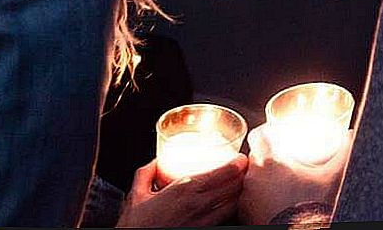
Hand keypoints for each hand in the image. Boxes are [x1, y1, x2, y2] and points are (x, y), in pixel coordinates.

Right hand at [116, 154, 247, 226]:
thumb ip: (146, 173)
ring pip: (234, 205)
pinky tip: (230, 207)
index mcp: (184, 189)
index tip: (242, 158)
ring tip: (241, 186)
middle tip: (246, 169)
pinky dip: (231, 211)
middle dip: (244, 176)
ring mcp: (204, 222)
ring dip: (240, 194)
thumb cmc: (136, 225)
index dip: (237, 164)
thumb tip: (155, 162)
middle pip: (234, 187)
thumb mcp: (136, 194)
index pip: (223, 173)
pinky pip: (225, 220)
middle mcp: (199, 205)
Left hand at [238, 125, 352, 226]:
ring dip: (260, 179)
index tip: (275, 137)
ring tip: (277, 183)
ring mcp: (247, 198)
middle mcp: (253, 177)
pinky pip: (246, 201)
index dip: (266, 134)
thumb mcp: (333, 177)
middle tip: (282, 162)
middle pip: (254, 158)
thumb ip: (344, 153)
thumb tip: (352, 135)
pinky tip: (269, 201)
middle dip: (266, 158)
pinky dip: (256, 199)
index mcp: (269, 162)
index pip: (258, 136)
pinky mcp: (245, 215)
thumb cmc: (314, 207)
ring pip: (249, 180)